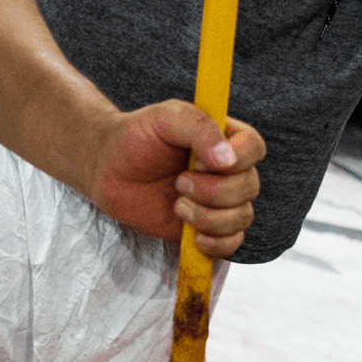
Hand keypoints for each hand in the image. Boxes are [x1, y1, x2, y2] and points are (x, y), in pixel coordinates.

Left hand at [88, 100, 266, 255]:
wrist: (107, 169)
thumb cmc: (136, 137)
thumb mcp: (166, 118)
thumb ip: (200, 128)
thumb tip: (228, 160)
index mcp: (224, 138)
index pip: (254, 148)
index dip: (236, 159)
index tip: (200, 162)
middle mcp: (228, 170)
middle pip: (249, 186)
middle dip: (213, 191)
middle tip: (178, 182)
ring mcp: (219, 201)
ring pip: (242, 217)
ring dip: (210, 217)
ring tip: (177, 206)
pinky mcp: (207, 228)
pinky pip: (232, 243)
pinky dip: (217, 243)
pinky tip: (194, 235)